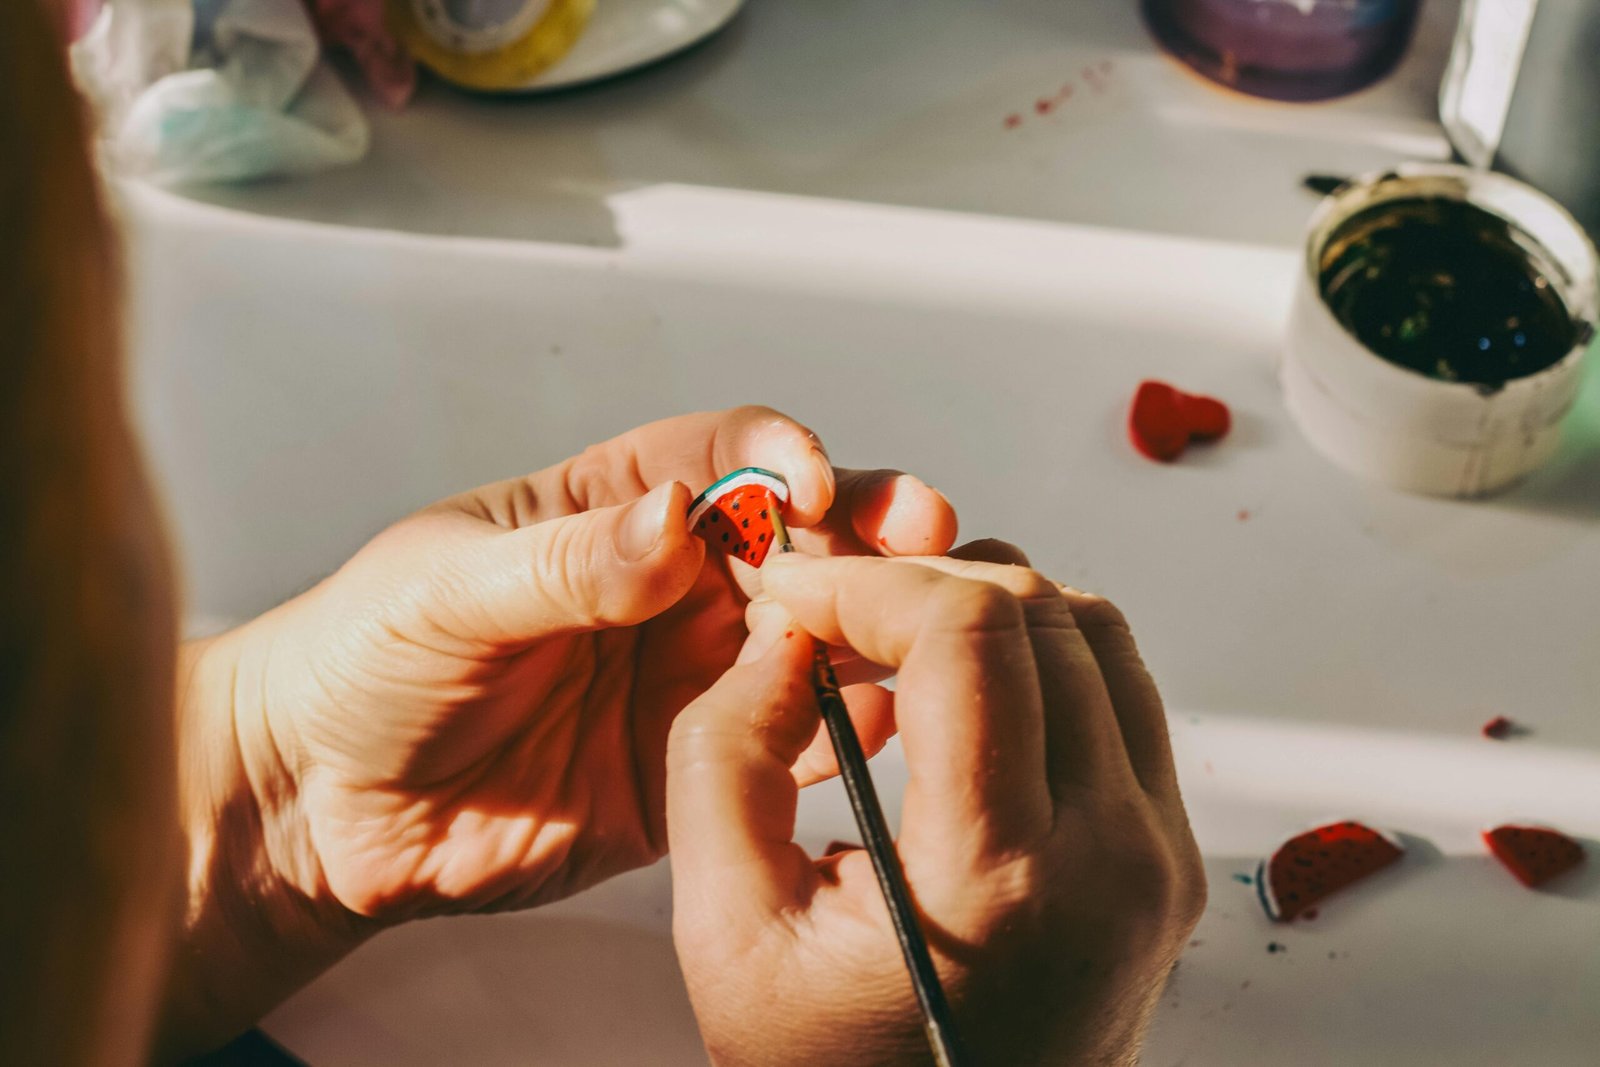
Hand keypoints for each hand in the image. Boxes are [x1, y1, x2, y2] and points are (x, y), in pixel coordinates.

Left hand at [163, 407, 955, 1056]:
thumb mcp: (449, 591)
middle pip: (796, 543)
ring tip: (921, 631)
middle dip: (863, 536)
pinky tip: (873, 723)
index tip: (810, 481)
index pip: (724, 459)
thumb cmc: (362, 661)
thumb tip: (678, 516)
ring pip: (810, 639)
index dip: (779, 457)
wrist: (318, 809)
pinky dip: (837, 734)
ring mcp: (689, 676)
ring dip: (869, 628)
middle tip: (921, 543)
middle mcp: (670, 586)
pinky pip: (784, 745)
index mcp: (613, 508)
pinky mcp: (695, 768)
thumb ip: (568, 562)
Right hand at [666, 553, 1205, 1065]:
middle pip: (1038, 614)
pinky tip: (956, 692)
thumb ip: (722, 762)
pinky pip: (1119, 693)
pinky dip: (1036, 655)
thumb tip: (776, 637)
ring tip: (891, 644)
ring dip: (985, 606)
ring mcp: (1158, 855)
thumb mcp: (727, 933)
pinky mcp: (1167, 855)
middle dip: (919, 582)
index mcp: (1000, 879)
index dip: (871, 584)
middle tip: (834, 614)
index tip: (803, 595)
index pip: (970, 635)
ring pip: (1095, 634)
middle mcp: (1113, 858)